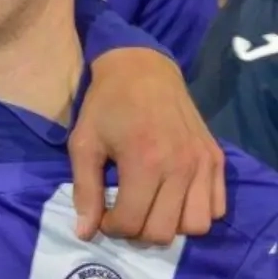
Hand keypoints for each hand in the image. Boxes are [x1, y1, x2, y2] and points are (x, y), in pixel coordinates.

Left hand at [69, 48, 224, 244]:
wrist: (142, 68)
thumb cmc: (106, 104)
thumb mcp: (83, 143)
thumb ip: (84, 190)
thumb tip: (85, 231)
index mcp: (144, 161)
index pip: (132, 222)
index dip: (112, 228)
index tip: (103, 215)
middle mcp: (180, 166)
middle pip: (164, 232)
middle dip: (138, 231)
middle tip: (124, 213)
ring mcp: (203, 163)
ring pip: (195, 226)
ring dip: (170, 226)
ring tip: (150, 208)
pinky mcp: (216, 159)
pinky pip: (216, 208)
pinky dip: (196, 212)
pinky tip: (174, 198)